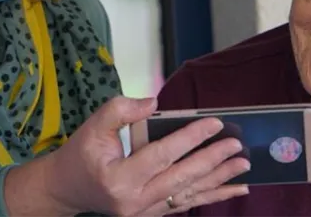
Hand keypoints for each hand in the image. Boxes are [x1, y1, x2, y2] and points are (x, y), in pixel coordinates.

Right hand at [12, 96, 248, 216]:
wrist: (67, 190)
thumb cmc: (81, 154)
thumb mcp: (93, 126)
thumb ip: (121, 110)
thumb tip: (154, 102)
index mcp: (119, 178)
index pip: (162, 155)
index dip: (190, 137)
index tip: (215, 122)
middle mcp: (134, 201)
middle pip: (182, 178)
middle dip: (213, 160)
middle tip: (237, 145)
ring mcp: (145, 212)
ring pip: (189, 194)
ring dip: (220, 180)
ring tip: (243, 166)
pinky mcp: (152, 214)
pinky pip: (186, 203)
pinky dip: (212, 196)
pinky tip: (234, 189)